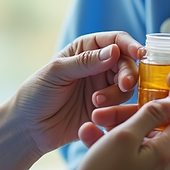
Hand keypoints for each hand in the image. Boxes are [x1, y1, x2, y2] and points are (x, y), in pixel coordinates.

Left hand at [12, 31, 142, 156]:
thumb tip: (114, 51)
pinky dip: (117, 110)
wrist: (28, 128)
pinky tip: (100, 115)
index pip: (115, 41)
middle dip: (128, 74)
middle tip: (123, 85)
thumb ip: (85, 62)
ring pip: (127, 87)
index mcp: (86, 49)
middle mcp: (99, 66)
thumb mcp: (57, 72)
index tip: (141, 54)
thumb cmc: (36, 94)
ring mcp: (103, 88)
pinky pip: (122, 107)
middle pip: (127, 64)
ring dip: (116, 94)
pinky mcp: (105, 110)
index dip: (131, 45)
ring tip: (95, 103)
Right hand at [76, 83, 169, 169]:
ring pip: (145, 143)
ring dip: (123, 127)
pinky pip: (128, 155)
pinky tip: (89, 133)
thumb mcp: (124, 136)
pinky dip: (111, 143)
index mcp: (163, 153)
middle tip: (143, 105)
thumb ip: (150, 115)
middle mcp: (161, 166)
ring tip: (97, 119)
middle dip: (160, 118)